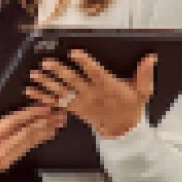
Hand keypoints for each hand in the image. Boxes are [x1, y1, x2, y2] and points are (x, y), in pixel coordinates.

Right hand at [0, 98, 65, 180]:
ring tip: (58, 121)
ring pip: (29, 143)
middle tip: (59, 111)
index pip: (15, 122)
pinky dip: (36, 140)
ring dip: (45, 131)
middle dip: (45, 121)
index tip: (44, 105)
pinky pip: (24, 150)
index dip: (32, 113)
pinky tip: (45, 133)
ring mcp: (3, 160)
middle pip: (27, 133)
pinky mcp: (4, 164)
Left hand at [26, 50, 154, 138]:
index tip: (74, 52)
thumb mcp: (143, 91)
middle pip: (73, 81)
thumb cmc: (130, 106)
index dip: (84, 62)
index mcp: (107, 86)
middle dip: (58, 71)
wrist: (121, 129)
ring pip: (61, 91)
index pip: (94, 72)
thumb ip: (145, 73)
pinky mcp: (73, 108)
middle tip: (46, 63)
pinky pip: (55, 102)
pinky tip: (30, 91)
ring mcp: (81, 102)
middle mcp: (91, 94)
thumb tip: (151, 57)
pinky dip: (42, 97)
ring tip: (34, 74)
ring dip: (46, 83)